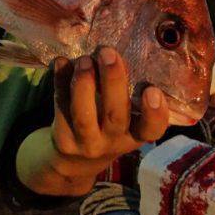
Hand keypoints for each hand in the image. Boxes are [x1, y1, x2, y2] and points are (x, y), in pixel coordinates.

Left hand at [51, 47, 168, 188]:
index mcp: (136, 133)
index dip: (155, 113)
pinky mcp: (63, 139)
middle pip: (115, 115)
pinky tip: (61, 62)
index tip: (153, 90)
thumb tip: (117, 53)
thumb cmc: (108, 126)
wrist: (76, 161)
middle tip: (109, 53)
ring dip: (84, 83)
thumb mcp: (125, 120)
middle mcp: (114, 142)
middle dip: (112, 81)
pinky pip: (60, 108)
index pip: (152, 129)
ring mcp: (87, 143)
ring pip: (84, 116)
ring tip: (84, 59)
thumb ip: (126, 93)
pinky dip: (59, 82)